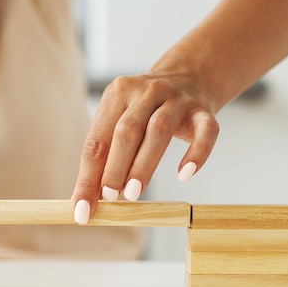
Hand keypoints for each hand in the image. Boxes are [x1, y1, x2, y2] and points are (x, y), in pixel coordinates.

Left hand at [71, 71, 219, 223]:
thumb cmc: (147, 111)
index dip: (88, 177)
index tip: (82, 209)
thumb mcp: (121, 121)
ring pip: (160, 130)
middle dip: (115, 167)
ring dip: (144, 164)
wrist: (190, 77)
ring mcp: (177, 99)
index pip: (97, 141)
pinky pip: (205, 132)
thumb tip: (88, 199)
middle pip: (127, 131)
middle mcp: (146, 92)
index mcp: (117, 94)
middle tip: (110, 197)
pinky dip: (196, 154)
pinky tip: (185, 175)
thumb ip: (107, 155)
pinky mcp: (203, 111)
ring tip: (134, 193)